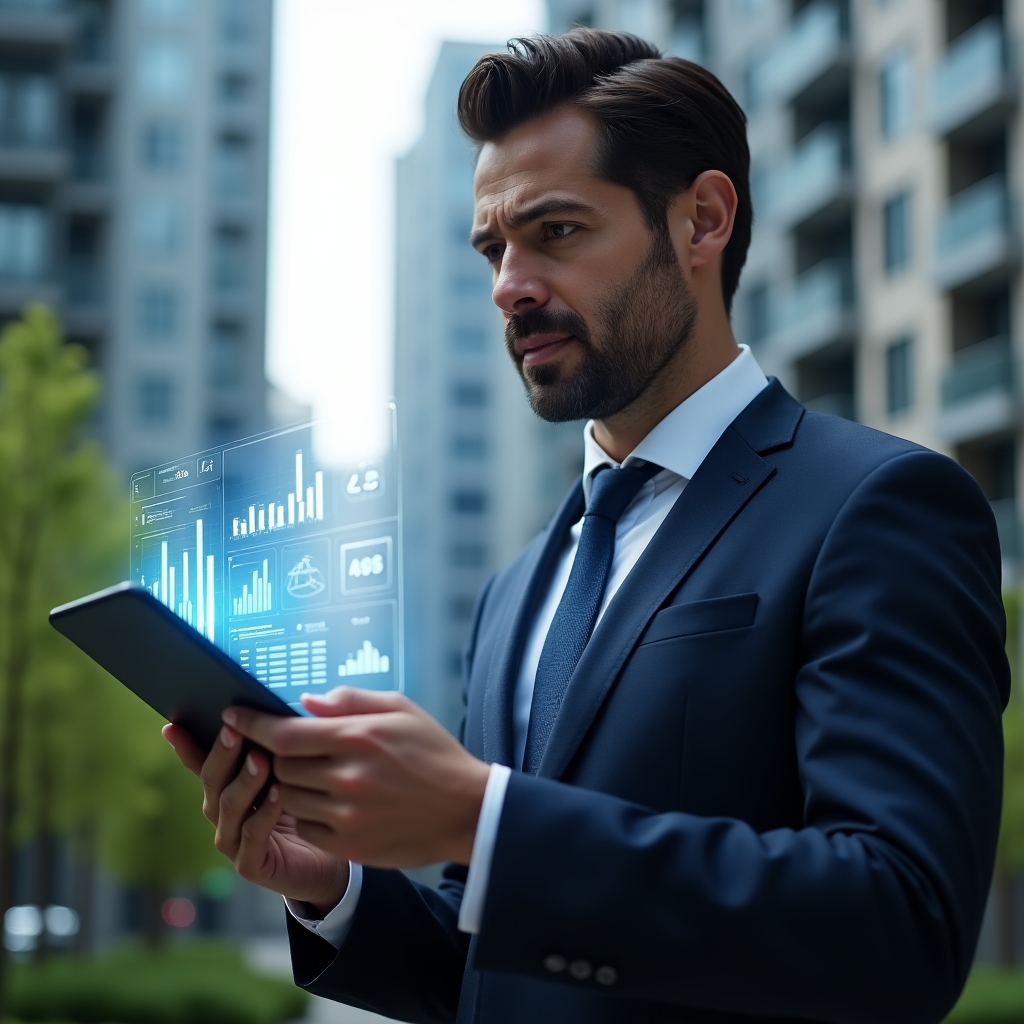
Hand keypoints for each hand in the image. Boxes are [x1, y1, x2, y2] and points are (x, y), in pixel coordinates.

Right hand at [163, 722, 347, 913]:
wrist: (327, 862)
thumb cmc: (309, 808)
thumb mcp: (291, 771)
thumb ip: (277, 747)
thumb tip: (272, 709)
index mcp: (227, 789)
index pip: (202, 763)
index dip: (187, 746)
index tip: (173, 725)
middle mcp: (223, 814)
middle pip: (213, 780)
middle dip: (222, 753)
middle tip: (233, 729)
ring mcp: (233, 841)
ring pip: (229, 806)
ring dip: (244, 781)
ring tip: (260, 759)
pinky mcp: (250, 865)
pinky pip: (253, 836)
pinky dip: (265, 813)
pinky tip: (280, 793)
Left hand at [223, 686, 490, 867]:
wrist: (466, 810)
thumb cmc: (433, 752)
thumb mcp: (401, 709)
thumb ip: (350, 700)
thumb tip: (305, 701)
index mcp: (359, 737)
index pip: (284, 732)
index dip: (252, 724)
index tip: (232, 716)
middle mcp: (348, 777)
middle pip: (280, 765)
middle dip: (273, 753)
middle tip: (279, 746)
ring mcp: (347, 815)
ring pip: (286, 797)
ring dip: (286, 783)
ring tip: (305, 773)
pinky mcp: (350, 844)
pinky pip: (305, 826)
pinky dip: (305, 812)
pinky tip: (324, 800)